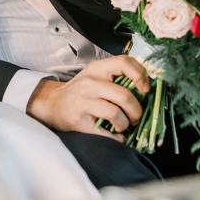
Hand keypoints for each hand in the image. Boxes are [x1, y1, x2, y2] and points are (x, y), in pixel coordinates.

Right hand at [27, 56, 149, 139]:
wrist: (53, 104)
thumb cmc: (80, 90)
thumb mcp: (95, 75)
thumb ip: (116, 76)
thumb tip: (146, 86)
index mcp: (97, 69)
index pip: (123, 62)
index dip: (140, 75)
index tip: (144, 89)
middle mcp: (89, 83)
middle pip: (124, 96)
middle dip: (136, 111)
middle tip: (135, 116)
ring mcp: (83, 102)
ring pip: (116, 114)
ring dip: (125, 124)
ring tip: (122, 125)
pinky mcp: (79, 121)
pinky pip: (106, 133)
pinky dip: (116, 137)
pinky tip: (115, 135)